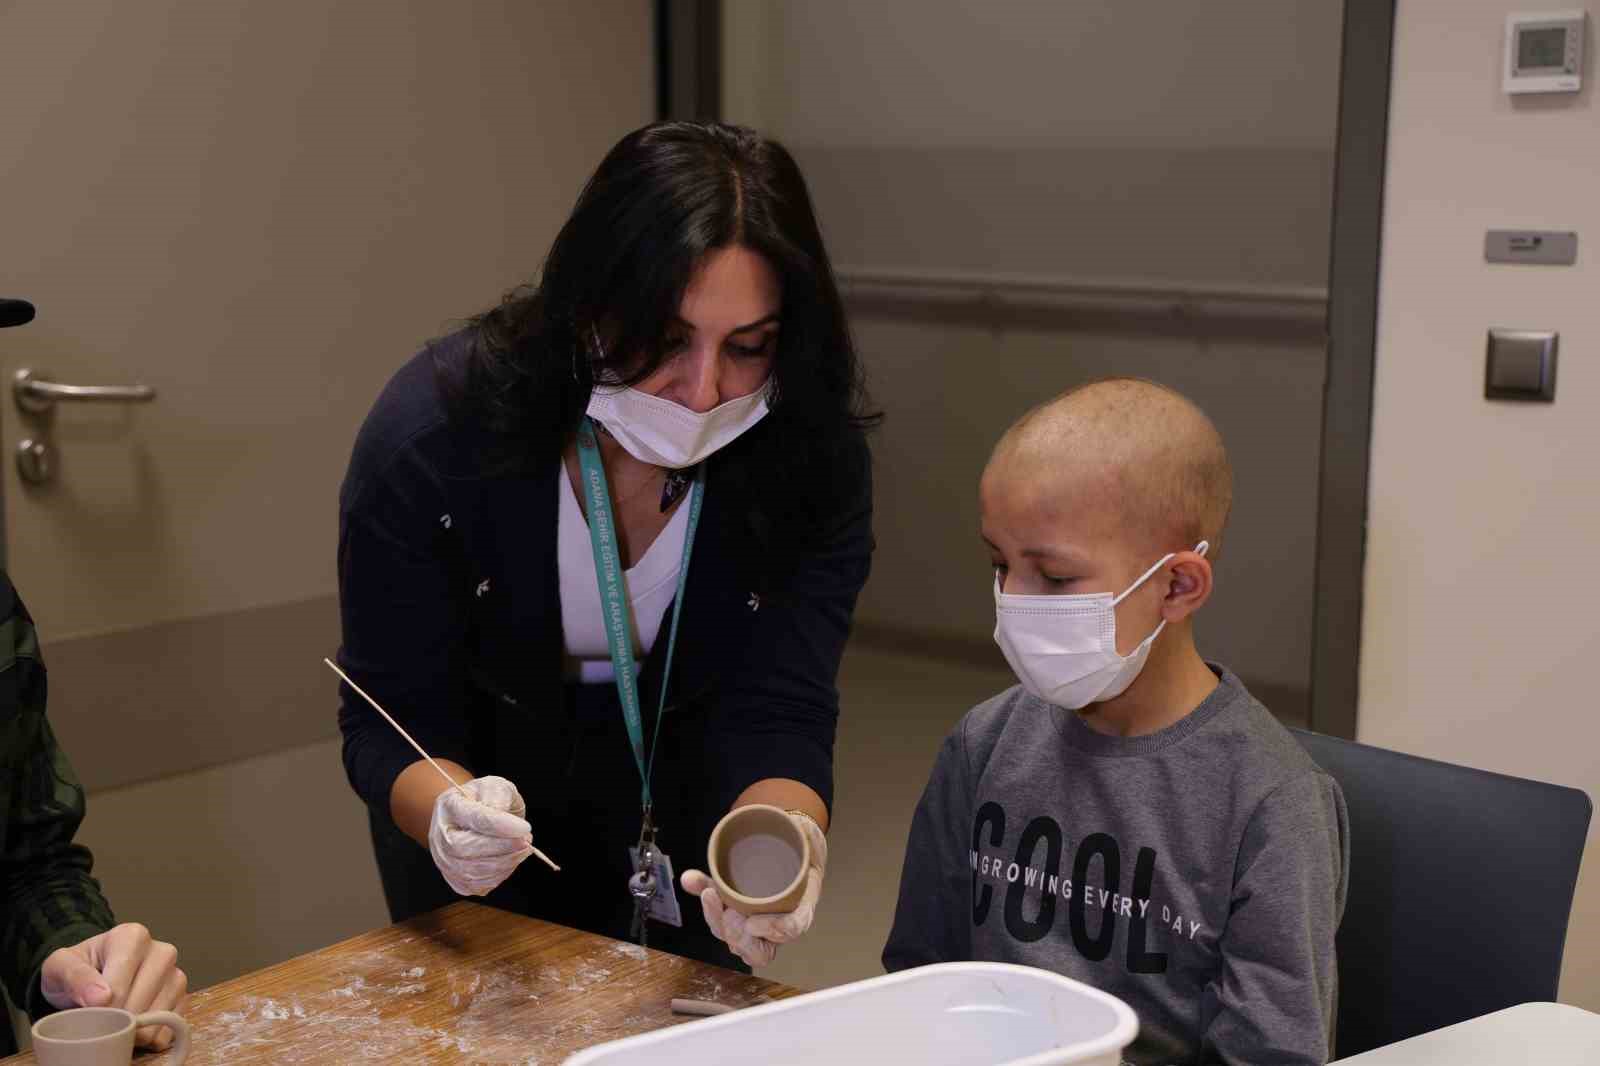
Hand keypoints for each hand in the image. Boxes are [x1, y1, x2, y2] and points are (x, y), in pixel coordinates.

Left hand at [40, 923, 187, 1049]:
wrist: (92, 977)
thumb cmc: (78, 970)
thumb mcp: (59, 966)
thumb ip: (74, 976)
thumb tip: (101, 998)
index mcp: (134, 937)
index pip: (119, 987)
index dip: (99, 1009)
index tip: (86, 1011)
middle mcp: (162, 953)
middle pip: (140, 1004)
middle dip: (116, 1021)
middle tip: (98, 1020)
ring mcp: (176, 976)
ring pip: (156, 1020)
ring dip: (132, 1031)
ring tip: (115, 1020)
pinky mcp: (182, 999)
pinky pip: (167, 1030)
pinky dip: (147, 1037)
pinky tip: (132, 1026)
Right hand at [428, 775, 536, 895]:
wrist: (471, 819)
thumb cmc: (484, 801)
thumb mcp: (494, 786)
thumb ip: (498, 794)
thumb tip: (500, 811)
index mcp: (449, 806)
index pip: (472, 818)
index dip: (500, 825)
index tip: (524, 827)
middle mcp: (440, 836)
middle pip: (465, 849)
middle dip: (502, 847)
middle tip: (527, 841)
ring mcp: (444, 860)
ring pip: (472, 871)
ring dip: (505, 862)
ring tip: (523, 848)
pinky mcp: (456, 879)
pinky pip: (478, 885)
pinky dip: (500, 875)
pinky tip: (510, 859)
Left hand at [681, 811, 827, 968]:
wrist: (793, 848)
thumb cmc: (802, 848)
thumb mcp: (807, 838)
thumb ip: (802, 831)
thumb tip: (794, 821)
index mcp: (802, 906)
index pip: (794, 927)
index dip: (775, 930)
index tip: (753, 922)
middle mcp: (779, 924)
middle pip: (760, 950)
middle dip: (739, 937)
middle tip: (728, 913)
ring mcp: (755, 923)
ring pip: (736, 942)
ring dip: (717, 922)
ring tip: (709, 895)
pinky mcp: (735, 912)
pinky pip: (718, 920)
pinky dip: (704, 902)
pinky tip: (692, 881)